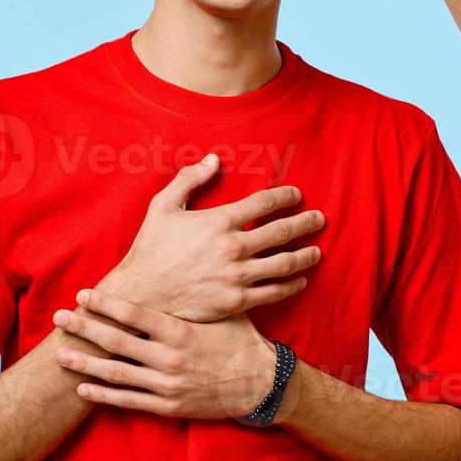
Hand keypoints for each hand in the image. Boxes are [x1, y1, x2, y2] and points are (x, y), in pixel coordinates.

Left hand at [52, 289, 279, 419]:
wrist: (262, 383)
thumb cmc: (242, 341)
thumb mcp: (221, 312)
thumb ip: (193, 299)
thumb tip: (175, 270)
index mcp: (181, 331)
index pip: (134, 315)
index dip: (105, 304)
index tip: (83, 294)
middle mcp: (170, 358)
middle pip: (117, 342)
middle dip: (85, 330)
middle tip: (59, 319)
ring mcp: (168, 385)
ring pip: (117, 374)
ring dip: (85, 364)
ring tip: (60, 355)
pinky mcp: (170, 406)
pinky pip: (130, 401)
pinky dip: (104, 395)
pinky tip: (84, 388)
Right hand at [112, 153, 324, 322]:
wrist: (140, 294)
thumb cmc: (150, 248)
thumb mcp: (163, 206)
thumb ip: (189, 179)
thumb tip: (212, 159)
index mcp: (220, 221)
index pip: (265, 202)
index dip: (286, 196)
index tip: (297, 194)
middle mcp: (234, 247)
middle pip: (283, 231)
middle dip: (306, 222)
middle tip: (319, 219)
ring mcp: (237, 276)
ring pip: (285, 263)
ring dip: (306, 256)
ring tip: (316, 251)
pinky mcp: (236, 301)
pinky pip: (274, 292)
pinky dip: (292, 285)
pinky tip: (300, 280)